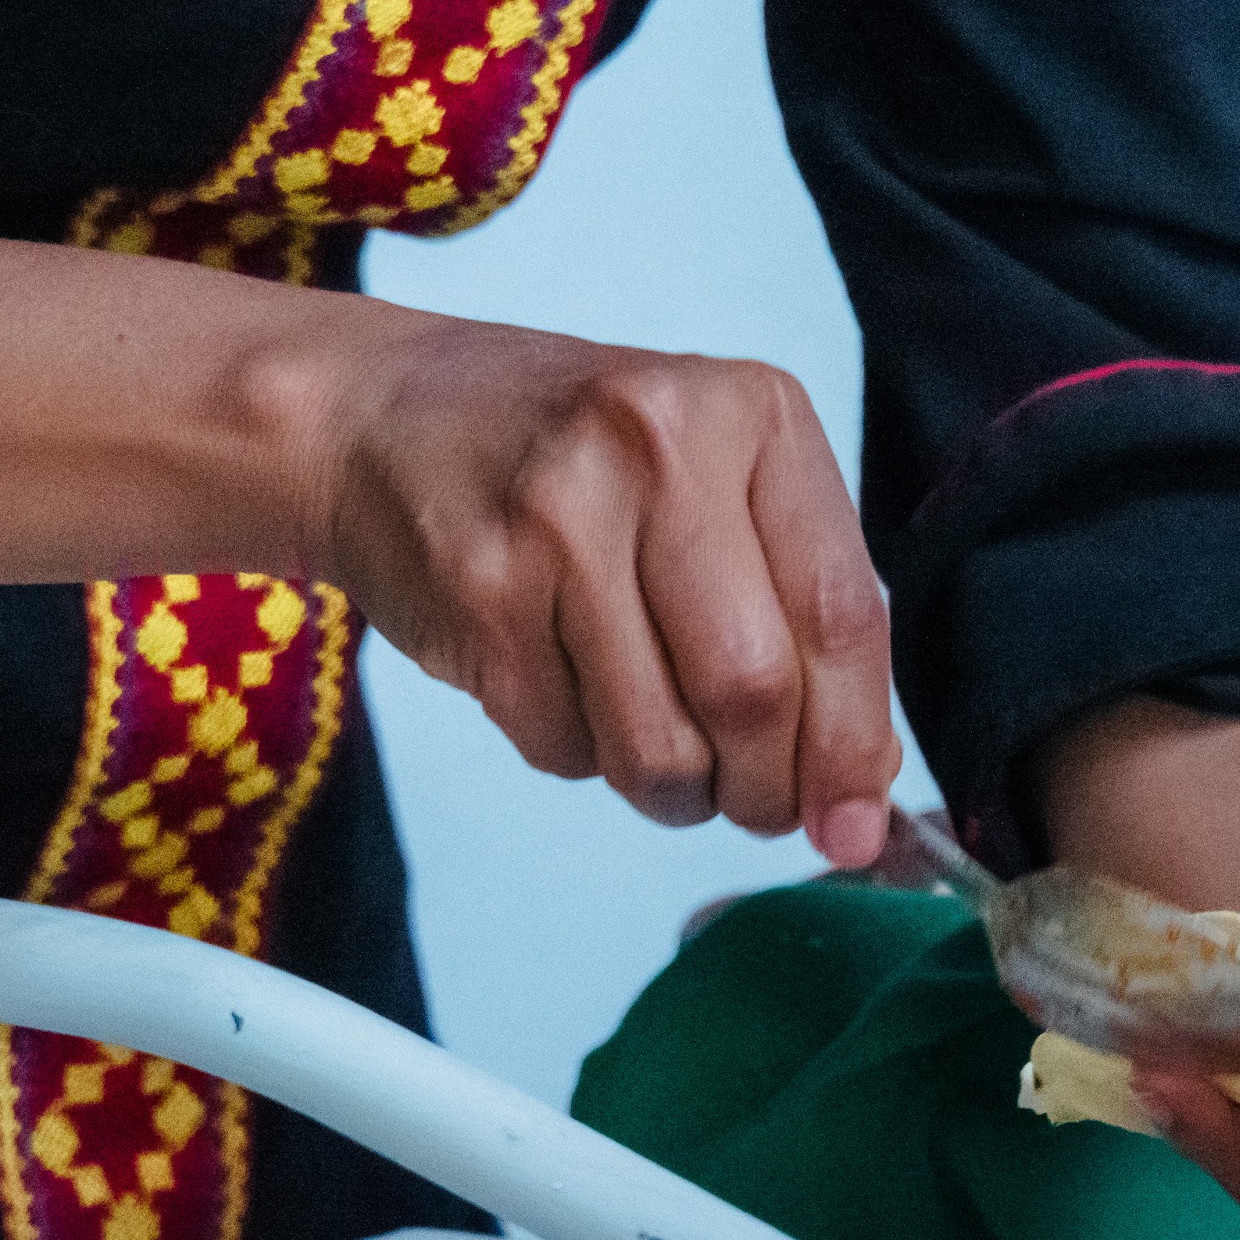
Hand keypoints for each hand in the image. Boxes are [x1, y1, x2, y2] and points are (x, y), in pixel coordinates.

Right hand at [0, 197, 899, 866]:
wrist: (254, 411)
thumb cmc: (444, 514)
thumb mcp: (620, 589)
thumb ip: (746, 676)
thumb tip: (860, 826)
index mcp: (743, 426)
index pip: (856, 645)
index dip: (847, 763)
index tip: (840, 836)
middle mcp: (685, 413)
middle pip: (769, 695)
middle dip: (717, 773)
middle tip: (632, 755)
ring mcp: (586, 431)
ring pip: (660, 709)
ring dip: (594, 745)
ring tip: (526, 678)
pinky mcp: (474, 471)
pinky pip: (539, 676)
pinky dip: (511, 701)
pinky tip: (463, 637)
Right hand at [310, 319, 894, 865]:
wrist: (378, 417)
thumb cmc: (580, 463)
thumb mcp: (715, 481)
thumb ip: (800, 611)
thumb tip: (861, 796)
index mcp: (752, 414)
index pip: (842, 615)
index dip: (856, 745)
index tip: (857, 826)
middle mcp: (658, 451)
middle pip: (754, 693)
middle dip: (765, 788)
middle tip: (754, 805)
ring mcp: (557, 522)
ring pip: (660, 747)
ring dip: (676, 791)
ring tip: (661, 749)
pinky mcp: (480, 594)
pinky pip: (567, 749)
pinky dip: (583, 754)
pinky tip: (563, 685)